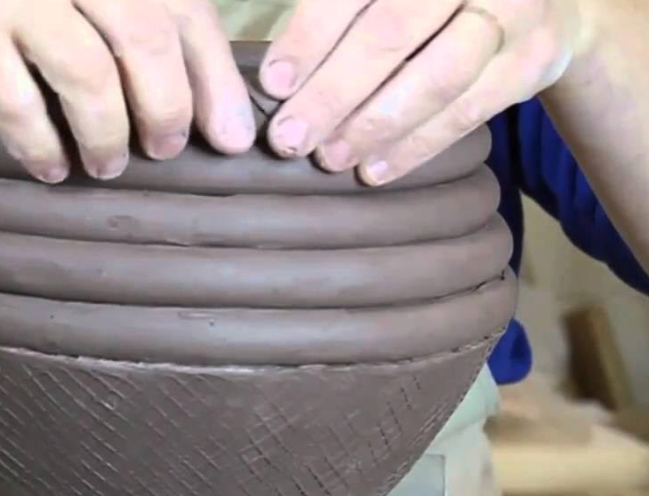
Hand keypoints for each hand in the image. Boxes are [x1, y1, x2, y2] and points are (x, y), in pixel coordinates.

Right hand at [0, 0, 255, 182]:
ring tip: (109, 167)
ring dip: (107, 132)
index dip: (216, 80)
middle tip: (166, 150)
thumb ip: (146, 30)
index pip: (186, 12)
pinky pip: (17, 103)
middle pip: (146, 38)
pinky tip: (52, 169)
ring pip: (87, 72)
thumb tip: (219, 114)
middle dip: (167, 106)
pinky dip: (41, 145)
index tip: (232, 138)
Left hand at [258, 0, 586, 184]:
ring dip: (374, 126)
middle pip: (393, 34)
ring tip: (328, 158)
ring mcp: (513, 13)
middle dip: (334, 93)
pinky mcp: (533, 62)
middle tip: (289, 139)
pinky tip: (373, 169)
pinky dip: (416, 146)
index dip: (311, 37)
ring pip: (436, 78)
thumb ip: (340, 10)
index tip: (273, 84)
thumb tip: (278, 73)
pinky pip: (468, 112)